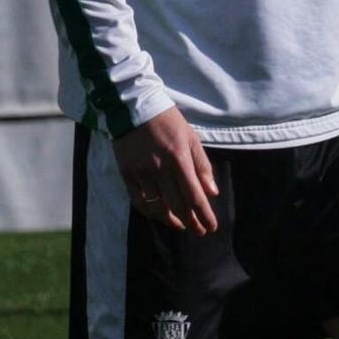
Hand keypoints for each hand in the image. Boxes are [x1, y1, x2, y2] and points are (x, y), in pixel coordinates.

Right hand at [113, 107, 218, 236]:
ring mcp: (142, 173)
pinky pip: (138, 200)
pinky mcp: (127, 174)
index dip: (204, 215)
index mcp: (179, 160)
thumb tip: (212, 193)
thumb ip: (202, 166)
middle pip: (178, 206)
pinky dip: (150, 212)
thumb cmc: (168, 122)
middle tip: (199, 231)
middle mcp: (160, 170)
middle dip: (191, 222)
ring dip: (171, 221)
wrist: (134, 107)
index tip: (211, 227)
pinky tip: (159, 216)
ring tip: (181, 226)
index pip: (194, 196)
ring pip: (158, 207)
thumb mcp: (191, 138)